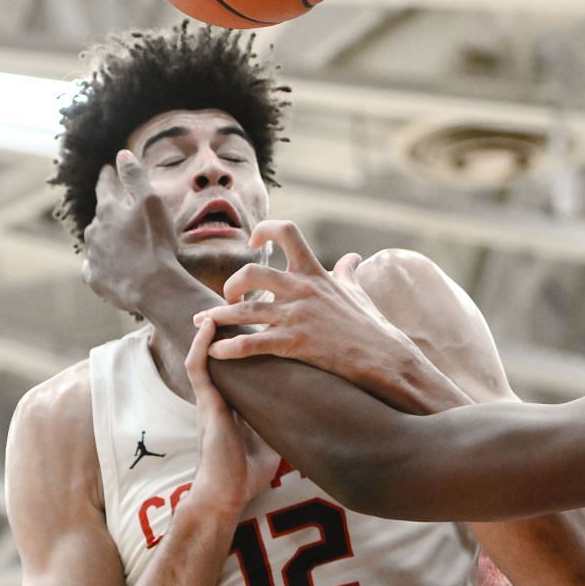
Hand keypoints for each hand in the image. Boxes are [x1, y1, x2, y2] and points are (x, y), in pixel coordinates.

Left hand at [81, 153, 190, 317]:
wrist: (152, 288)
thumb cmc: (155, 242)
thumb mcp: (151, 202)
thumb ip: (135, 177)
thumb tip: (122, 154)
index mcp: (108, 211)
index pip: (104, 186)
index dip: (107, 176)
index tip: (107, 169)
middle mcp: (94, 231)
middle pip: (100, 216)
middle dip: (108, 212)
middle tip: (118, 210)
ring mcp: (93, 256)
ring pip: (97, 242)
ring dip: (105, 239)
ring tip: (118, 241)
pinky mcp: (95, 279)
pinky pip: (95, 267)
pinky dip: (102, 264)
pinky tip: (110, 267)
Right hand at [185, 316, 283, 516]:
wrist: (225, 496)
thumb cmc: (247, 476)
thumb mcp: (273, 441)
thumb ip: (284, 423)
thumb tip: (312, 415)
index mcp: (235, 403)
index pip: (241, 365)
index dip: (249, 342)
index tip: (265, 321)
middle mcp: (220, 396)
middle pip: (224, 353)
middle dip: (232, 327)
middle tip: (247, 301)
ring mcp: (210, 399)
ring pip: (207, 354)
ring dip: (214, 328)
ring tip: (224, 303)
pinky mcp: (205, 404)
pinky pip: (198, 368)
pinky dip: (202, 345)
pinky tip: (209, 325)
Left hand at [200, 221, 427, 398]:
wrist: (381, 356)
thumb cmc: (370, 325)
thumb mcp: (357, 291)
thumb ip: (347, 272)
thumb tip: (352, 257)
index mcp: (314, 272)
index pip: (287, 231)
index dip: (264, 229)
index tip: (252, 240)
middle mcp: (301, 289)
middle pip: (252, 271)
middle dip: (232, 283)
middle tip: (227, 297)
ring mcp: (295, 316)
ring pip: (244, 309)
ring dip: (218, 316)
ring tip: (203, 323)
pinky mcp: (292, 343)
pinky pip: (251, 343)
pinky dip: (228, 348)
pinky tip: (215, 353)